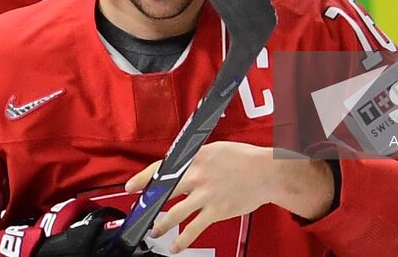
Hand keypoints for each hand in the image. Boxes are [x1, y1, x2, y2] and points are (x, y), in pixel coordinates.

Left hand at [125, 142, 332, 252]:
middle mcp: (197, 176)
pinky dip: (183, 239)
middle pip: (164, 191)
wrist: (266, 172)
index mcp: (195, 158)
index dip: (144, 178)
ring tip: (154, 231)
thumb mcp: (215, 150)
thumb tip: (180, 167)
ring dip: (162, 224)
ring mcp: (206, 195)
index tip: (131, 187)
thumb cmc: (244, 158)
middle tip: (138, 212)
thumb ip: (196, 159)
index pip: (163, 167)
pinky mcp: (216, 211)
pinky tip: (175, 246)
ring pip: (176, 213)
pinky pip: (194, 228)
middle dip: (148, 203)